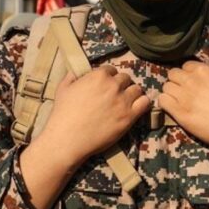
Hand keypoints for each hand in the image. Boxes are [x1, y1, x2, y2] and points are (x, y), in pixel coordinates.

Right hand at [25, 66, 149, 171]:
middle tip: (115, 95)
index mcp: (99, 76)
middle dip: (120, 85)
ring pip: (137, 89)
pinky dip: (142, 104)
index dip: (108, 78)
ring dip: (132, 94)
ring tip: (125, 102)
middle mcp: (113, 85)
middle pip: (125, 78)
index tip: (105, 86)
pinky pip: (145, 103)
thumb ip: (72, 76)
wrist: (68, 138)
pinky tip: (135, 108)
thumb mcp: (63, 88)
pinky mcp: (129, 116)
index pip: (111, 70)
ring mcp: (123, 101)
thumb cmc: (63, 114)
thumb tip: (77, 71)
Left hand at [159, 61, 208, 157]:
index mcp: (204, 71)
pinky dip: (165, 102)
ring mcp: (183, 96)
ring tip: (177, 100)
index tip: (193, 81)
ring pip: (166, 87)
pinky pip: (162, 100)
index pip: (186, 65)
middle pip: (173, 74)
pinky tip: (172, 107)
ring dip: (170, 92)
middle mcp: (191, 80)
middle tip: (183, 90)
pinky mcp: (178, 112)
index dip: (189, 73)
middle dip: (177, 81)